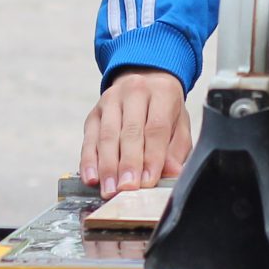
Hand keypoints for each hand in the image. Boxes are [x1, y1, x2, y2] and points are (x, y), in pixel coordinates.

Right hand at [81, 67, 191, 197]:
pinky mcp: (93, 113)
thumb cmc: (166, 108)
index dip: (152, 157)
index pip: (155, 128)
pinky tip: (91, 178)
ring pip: (106, 136)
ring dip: (107, 167)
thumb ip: (177, 149)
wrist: (145, 79)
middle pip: (129, 132)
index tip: (148, 181)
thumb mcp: (180, 123)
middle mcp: (134, 92)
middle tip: (127, 188)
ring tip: (109, 190)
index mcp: (161, 92)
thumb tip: (172, 172)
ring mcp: (110, 100)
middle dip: (127, 164)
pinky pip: (89, 139)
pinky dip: (88, 161)